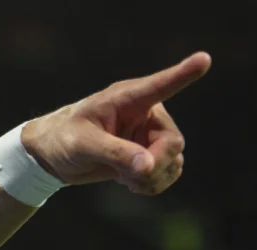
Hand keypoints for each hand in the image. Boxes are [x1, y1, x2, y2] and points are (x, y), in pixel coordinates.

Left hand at [21, 52, 211, 194]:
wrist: (52, 156)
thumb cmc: (62, 138)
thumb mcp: (83, 145)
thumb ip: (115, 154)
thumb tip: (149, 167)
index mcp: (129, 98)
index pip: (161, 85)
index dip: (184, 73)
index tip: (204, 59)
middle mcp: (146, 114)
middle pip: (173, 142)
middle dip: (156, 164)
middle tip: (132, 178)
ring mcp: (149, 135)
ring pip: (174, 160)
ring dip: (154, 178)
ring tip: (125, 179)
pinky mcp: (147, 155)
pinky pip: (167, 173)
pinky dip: (153, 184)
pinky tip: (130, 183)